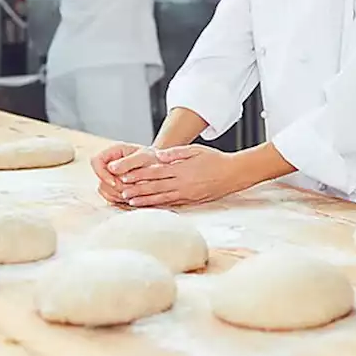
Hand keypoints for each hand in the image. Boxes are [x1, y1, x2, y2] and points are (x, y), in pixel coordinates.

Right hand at [90, 142, 156, 205]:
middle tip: (132, 189)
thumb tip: (111, 168)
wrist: (163, 168)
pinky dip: (120, 200)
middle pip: (100, 179)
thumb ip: (128, 162)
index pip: (96, 161)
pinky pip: (110, 198)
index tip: (116, 182)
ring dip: (118, 195)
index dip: (102, 174)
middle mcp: (109, 164)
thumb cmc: (155, 159)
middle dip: (115, 188)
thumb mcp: (144, 157)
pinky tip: (133, 197)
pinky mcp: (114, 188)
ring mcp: (110, 177)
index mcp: (113, 152)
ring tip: (135, 192)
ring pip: (104, 190)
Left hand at [118, 144, 256, 207]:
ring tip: (131, 201)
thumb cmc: (214, 159)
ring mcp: (186, 194)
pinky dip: (158, 205)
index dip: (139, 174)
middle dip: (137, 189)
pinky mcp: (190, 200)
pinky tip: (150, 206)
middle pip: (155, 187)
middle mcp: (182, 183)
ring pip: (161, 198)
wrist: (233, 174)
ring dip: (145, 200)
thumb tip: (158, 155)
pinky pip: (171, 204)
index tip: (125, 176)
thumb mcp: (195, 149)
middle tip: (122, 192)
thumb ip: (176, 153)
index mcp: (181, 169)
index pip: (156, 172)